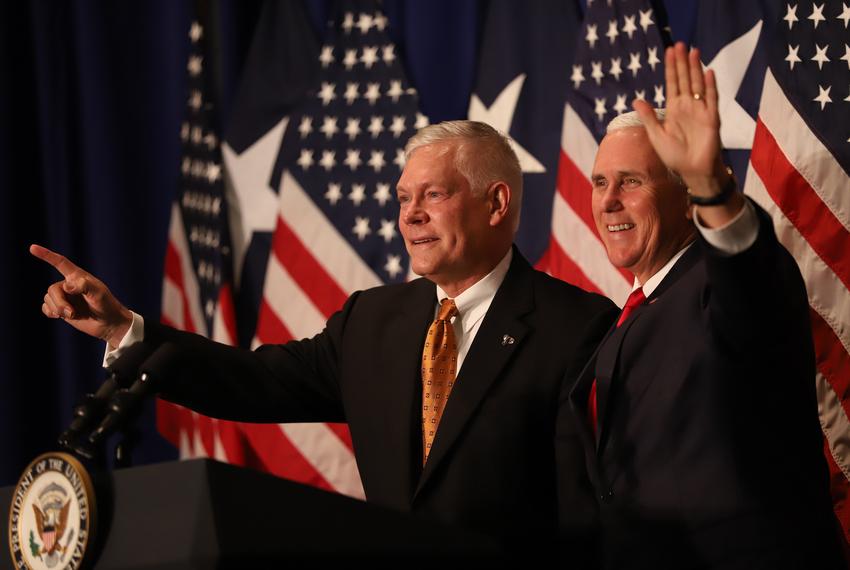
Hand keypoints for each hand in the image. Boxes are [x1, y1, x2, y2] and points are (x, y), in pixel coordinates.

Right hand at [31, 244, 132, 347]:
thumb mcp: (99, 293)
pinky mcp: (61, 309)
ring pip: (48, 299)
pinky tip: (60, 316)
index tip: (32, 248)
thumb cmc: (107, 304)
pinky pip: (46, 308)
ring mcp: (64, 297)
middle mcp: (68, 285)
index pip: (60, 262)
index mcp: (77, 276)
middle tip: (72, 313)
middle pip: (52, 289)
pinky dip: (51, 313)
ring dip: (58, 309)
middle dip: (60, 302)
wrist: (109, 323)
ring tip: (73, 314)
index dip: (46, 255)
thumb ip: (84, 286)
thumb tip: (66, 286)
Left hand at [633, 42, 725, 193]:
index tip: (669, 51)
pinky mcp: (711, 118)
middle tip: (680, 44)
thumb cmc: (674, 156)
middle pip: (684, 79)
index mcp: (674, 109)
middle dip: (682, 63)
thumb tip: (636, 99)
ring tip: (693, 51)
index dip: (670, 68)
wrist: (692, 171)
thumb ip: (649, 117)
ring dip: (696, 69)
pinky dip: (709, 87)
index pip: (672, 83)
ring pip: (697, 85)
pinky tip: (707, 73)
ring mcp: (700, 111)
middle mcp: (688, 106)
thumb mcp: (656, 136)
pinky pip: (711, 100)